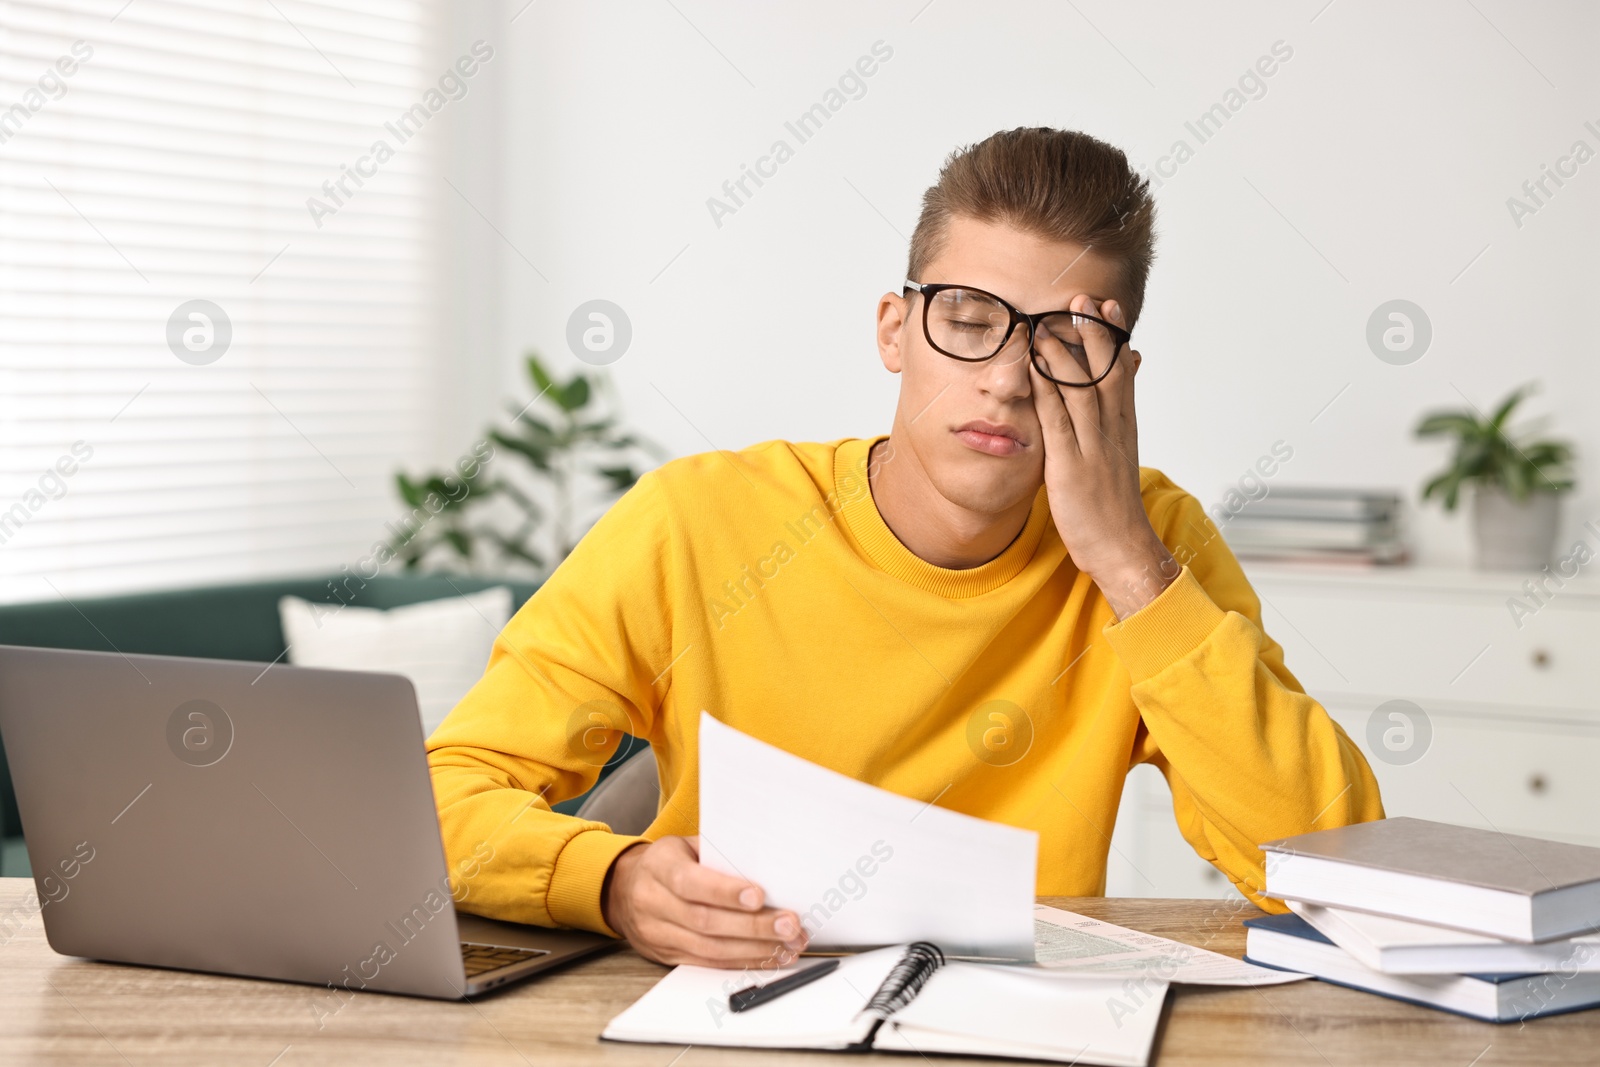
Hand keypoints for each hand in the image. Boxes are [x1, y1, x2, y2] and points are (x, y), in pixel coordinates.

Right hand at [601, 835, 808, 966]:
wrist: (623, 889)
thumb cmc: (668, 862)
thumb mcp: (685, 846)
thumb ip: (717, 855)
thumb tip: (766, 864)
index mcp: (658, 867)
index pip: (690, 882)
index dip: (725, 891)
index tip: (759, 895)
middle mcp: (653, 902)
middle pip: (704, 921)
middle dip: (753, 926)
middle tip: (790, 925)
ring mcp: (658, 933)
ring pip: (709, 948)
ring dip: (754, 950)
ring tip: (788, 945)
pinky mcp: (667, 956)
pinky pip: (708, 963)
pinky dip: (742, 962)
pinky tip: (769, 957)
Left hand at [1029, 295, 1176, 618]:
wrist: (1122, 547)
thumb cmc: (1113, 505)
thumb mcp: (1118, 454)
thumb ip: (1115, 419)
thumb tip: (1122, 386)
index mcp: (1123, 426)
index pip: (1121, 370)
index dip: (1112, 336)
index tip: (1104, 304)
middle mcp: (1111, 430)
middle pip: (1104, 371)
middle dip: (1092, 332)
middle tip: (1080, 297)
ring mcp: (1091, 446)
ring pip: (1081, 391)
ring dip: (1064, 354)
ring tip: (1050, 321)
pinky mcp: (1069, 466)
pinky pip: (1057, 422)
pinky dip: (1046, 393)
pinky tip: (1033, 371)